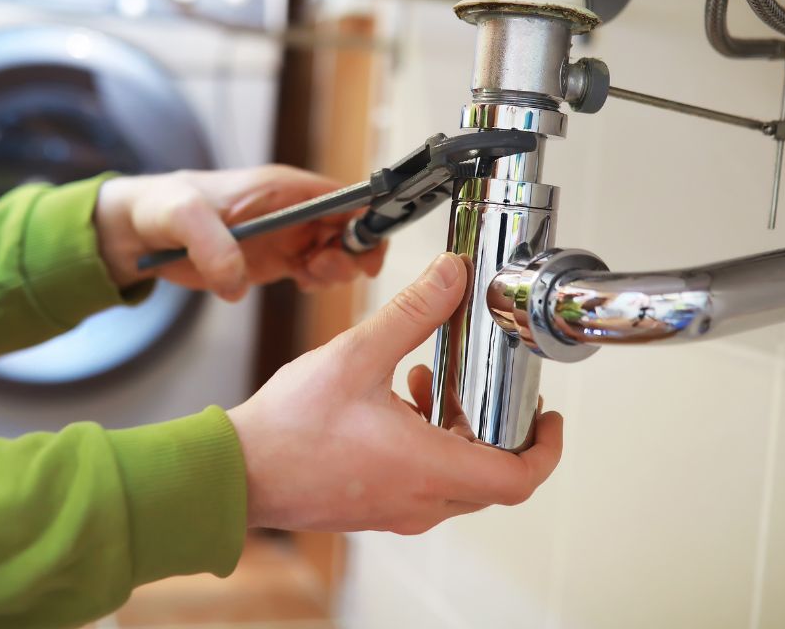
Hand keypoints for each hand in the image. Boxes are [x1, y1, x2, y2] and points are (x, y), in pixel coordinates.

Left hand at [94, 166, 385, 299]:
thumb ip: (211, 244)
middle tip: (321, 269)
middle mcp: (292, 210)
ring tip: (307, 277)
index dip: (366, 218)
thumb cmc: (163, 207)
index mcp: (282, 187)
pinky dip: (317, 281)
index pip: (344, 196)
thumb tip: (237, 283)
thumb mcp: (182, 217)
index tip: (366, 248)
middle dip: (352, 251)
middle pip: (350, 227)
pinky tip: (300, 283)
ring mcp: (286, 236)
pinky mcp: (275, 260)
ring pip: (337, 252)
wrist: (140, 231)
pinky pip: (314, 272)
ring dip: (335, 270)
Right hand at [227, 252, 562, 533]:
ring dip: (456, 431)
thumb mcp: (357, 355)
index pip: (518, 478)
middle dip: (495, 427)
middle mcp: (419, 500)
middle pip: (490, 476)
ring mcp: (395, 509)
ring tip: (428, 382)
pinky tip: (394, 401)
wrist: (236, 472)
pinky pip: (422, 483)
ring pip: (455, 479)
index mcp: (426, 468)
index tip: (548, 419)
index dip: (546, 449)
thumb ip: (412, 313)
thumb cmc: (289, 429)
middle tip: (485, 388)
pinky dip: (426, 444)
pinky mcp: (373, 507)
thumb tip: (451, 276)